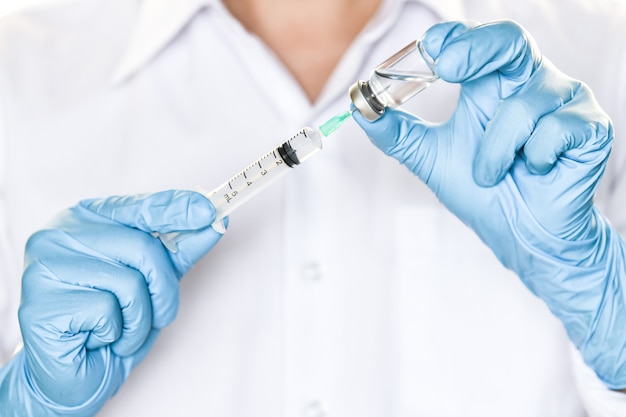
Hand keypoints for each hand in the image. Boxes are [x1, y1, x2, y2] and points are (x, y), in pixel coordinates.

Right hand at [0, 190, 223, 414]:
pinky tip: (96, 339)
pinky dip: (116, 334)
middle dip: (164, 289)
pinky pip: (105, 312)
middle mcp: (60, 235)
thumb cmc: (113, 324)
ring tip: (123, 330)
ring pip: (129, 282)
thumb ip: (178, 251)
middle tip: (161, 314)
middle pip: (142, 247)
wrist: (76, 376)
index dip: (176, 209)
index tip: (208, 212)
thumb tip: (212, 222)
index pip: (139, 207)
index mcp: (87, 220)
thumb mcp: (154, 282)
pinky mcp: (40, 303)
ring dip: (141, 319)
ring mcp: (45, 266)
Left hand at [354, 20, 625, 387]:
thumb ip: (396, 132)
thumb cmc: (485, 194)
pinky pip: (555, 130)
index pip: (476, 44)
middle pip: (511, 41)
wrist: (521, 237)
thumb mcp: (430, 158)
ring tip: (491, 174)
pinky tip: (534, 172)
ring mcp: (564, 103)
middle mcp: (529, 85)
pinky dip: (533, 158)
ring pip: (524, 104)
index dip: (455, 39)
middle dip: (478, 49)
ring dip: (495, 149)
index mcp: (493, 86)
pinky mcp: (589, 129)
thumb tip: (360, 107)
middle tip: (449, 67)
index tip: (429, 48)